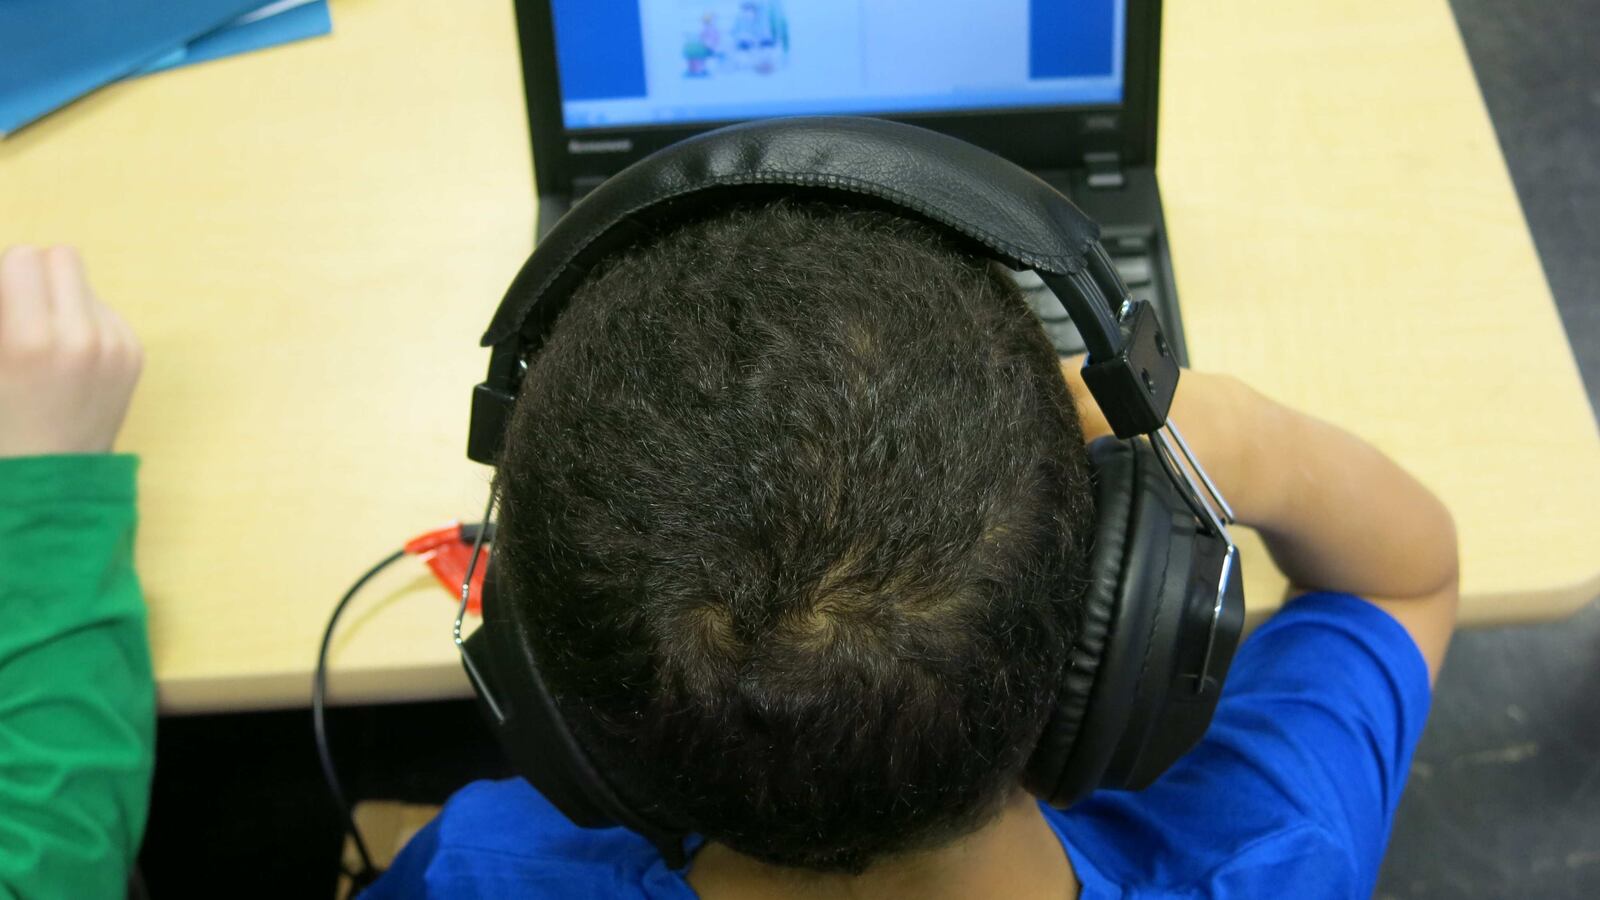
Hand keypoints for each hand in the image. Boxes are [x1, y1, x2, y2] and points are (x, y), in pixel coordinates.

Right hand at [0, 246, 143, 456]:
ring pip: (85, 280)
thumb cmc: (3, 419)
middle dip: (35, 274)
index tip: (4, 305)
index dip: (5, 276)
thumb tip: (12, 268)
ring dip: (60, 295)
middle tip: (19, 309)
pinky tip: (69, 356)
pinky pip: (104, 309)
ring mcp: (115, 346)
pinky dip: (83, 320)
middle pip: (61, 256)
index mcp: (30, 341)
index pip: (21, 257)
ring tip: (42, 337)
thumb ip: (3, 312)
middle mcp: (82, 339)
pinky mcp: (134, 354)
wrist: (49, 477)